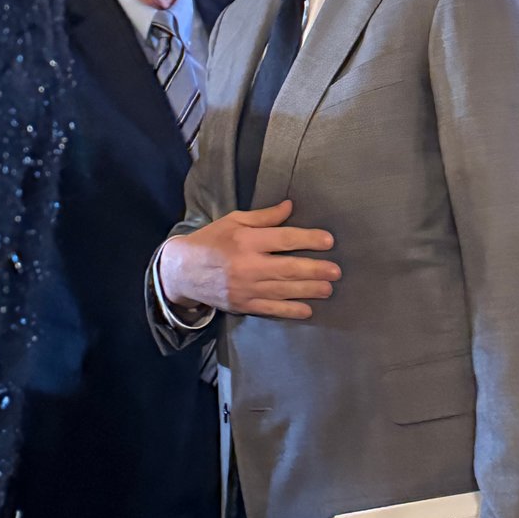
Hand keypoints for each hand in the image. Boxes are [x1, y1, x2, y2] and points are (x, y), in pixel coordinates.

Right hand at [159, 199, 339, 318]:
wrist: (182, 271)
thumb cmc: (211, 240)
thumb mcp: (234, 220)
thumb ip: (264, 217)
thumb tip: (290, 207)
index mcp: (246, 240)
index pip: (283, 239)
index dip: (308, 239)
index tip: (328, 241)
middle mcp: (248, 265)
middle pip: (288, 268)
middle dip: (315, 270)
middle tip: (336, 271)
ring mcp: (246, 288)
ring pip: (283, 290)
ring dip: (308, 290)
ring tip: (328, 289)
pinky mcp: (243, 304)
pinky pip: (271, 310)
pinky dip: (290, 310)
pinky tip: (307, 310)